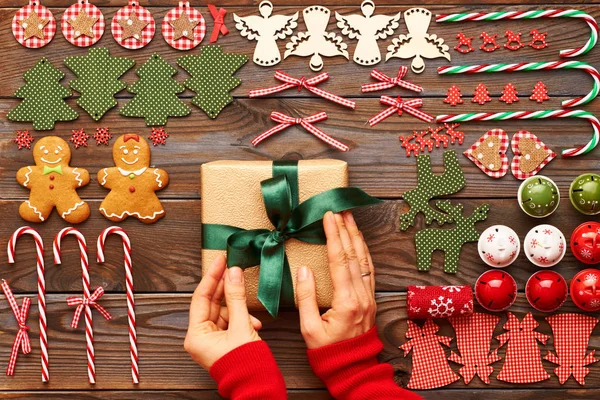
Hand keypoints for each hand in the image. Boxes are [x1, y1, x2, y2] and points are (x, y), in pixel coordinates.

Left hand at [185, 254, 262, 369]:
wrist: (258, 387)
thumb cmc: (246, 365)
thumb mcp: (242, 325)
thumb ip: (237, 297)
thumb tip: (233, 273)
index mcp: (195, 335)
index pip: (201, 297)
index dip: (212, 276)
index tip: (220, 260)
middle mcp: (199, 338)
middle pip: (211, 303)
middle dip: (225, 288)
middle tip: (233, 268)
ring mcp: (210, 341)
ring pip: (223, 312)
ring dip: (238, 306)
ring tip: (250, 304)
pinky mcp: (222, 343)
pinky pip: (229, 322)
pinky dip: (241, 318)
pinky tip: (254, 321)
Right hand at [296, 211, 376, 348]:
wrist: (353, 369)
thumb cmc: (328, 353)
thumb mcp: (310, 329)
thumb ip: (306, 298)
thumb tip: (303, 270)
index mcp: (346, 301)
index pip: (339, 260)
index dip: (334, 236)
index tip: (329, 217)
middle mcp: (362, 295)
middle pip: (354, 255)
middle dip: (346, 230)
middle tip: (340, 210)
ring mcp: (369, 297)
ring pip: (365, 260)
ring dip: (357, 238)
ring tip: (350, 219)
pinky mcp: (371, 300)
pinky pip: (369, 270)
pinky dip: (364, 252)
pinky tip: (359, 242)